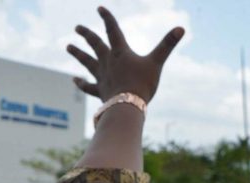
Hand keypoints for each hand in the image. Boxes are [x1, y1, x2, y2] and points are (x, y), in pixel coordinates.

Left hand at [67, 6, 183, 102]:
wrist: (127, 107)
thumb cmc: (142, 84)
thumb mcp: (157, 63)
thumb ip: (167, 45)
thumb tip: (181, 28)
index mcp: (120, 52)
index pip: (112, 30)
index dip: (107, 18)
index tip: (99, 8)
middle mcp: (107, 62)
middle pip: (95, 44)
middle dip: (86, 34)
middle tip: (77, 27)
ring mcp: (102, 76)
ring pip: (87, 62)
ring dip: (77, 53)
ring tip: (68, 46)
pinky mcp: (100, 90)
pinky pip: (87, 86)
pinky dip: (81, 83)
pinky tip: (74, 80)